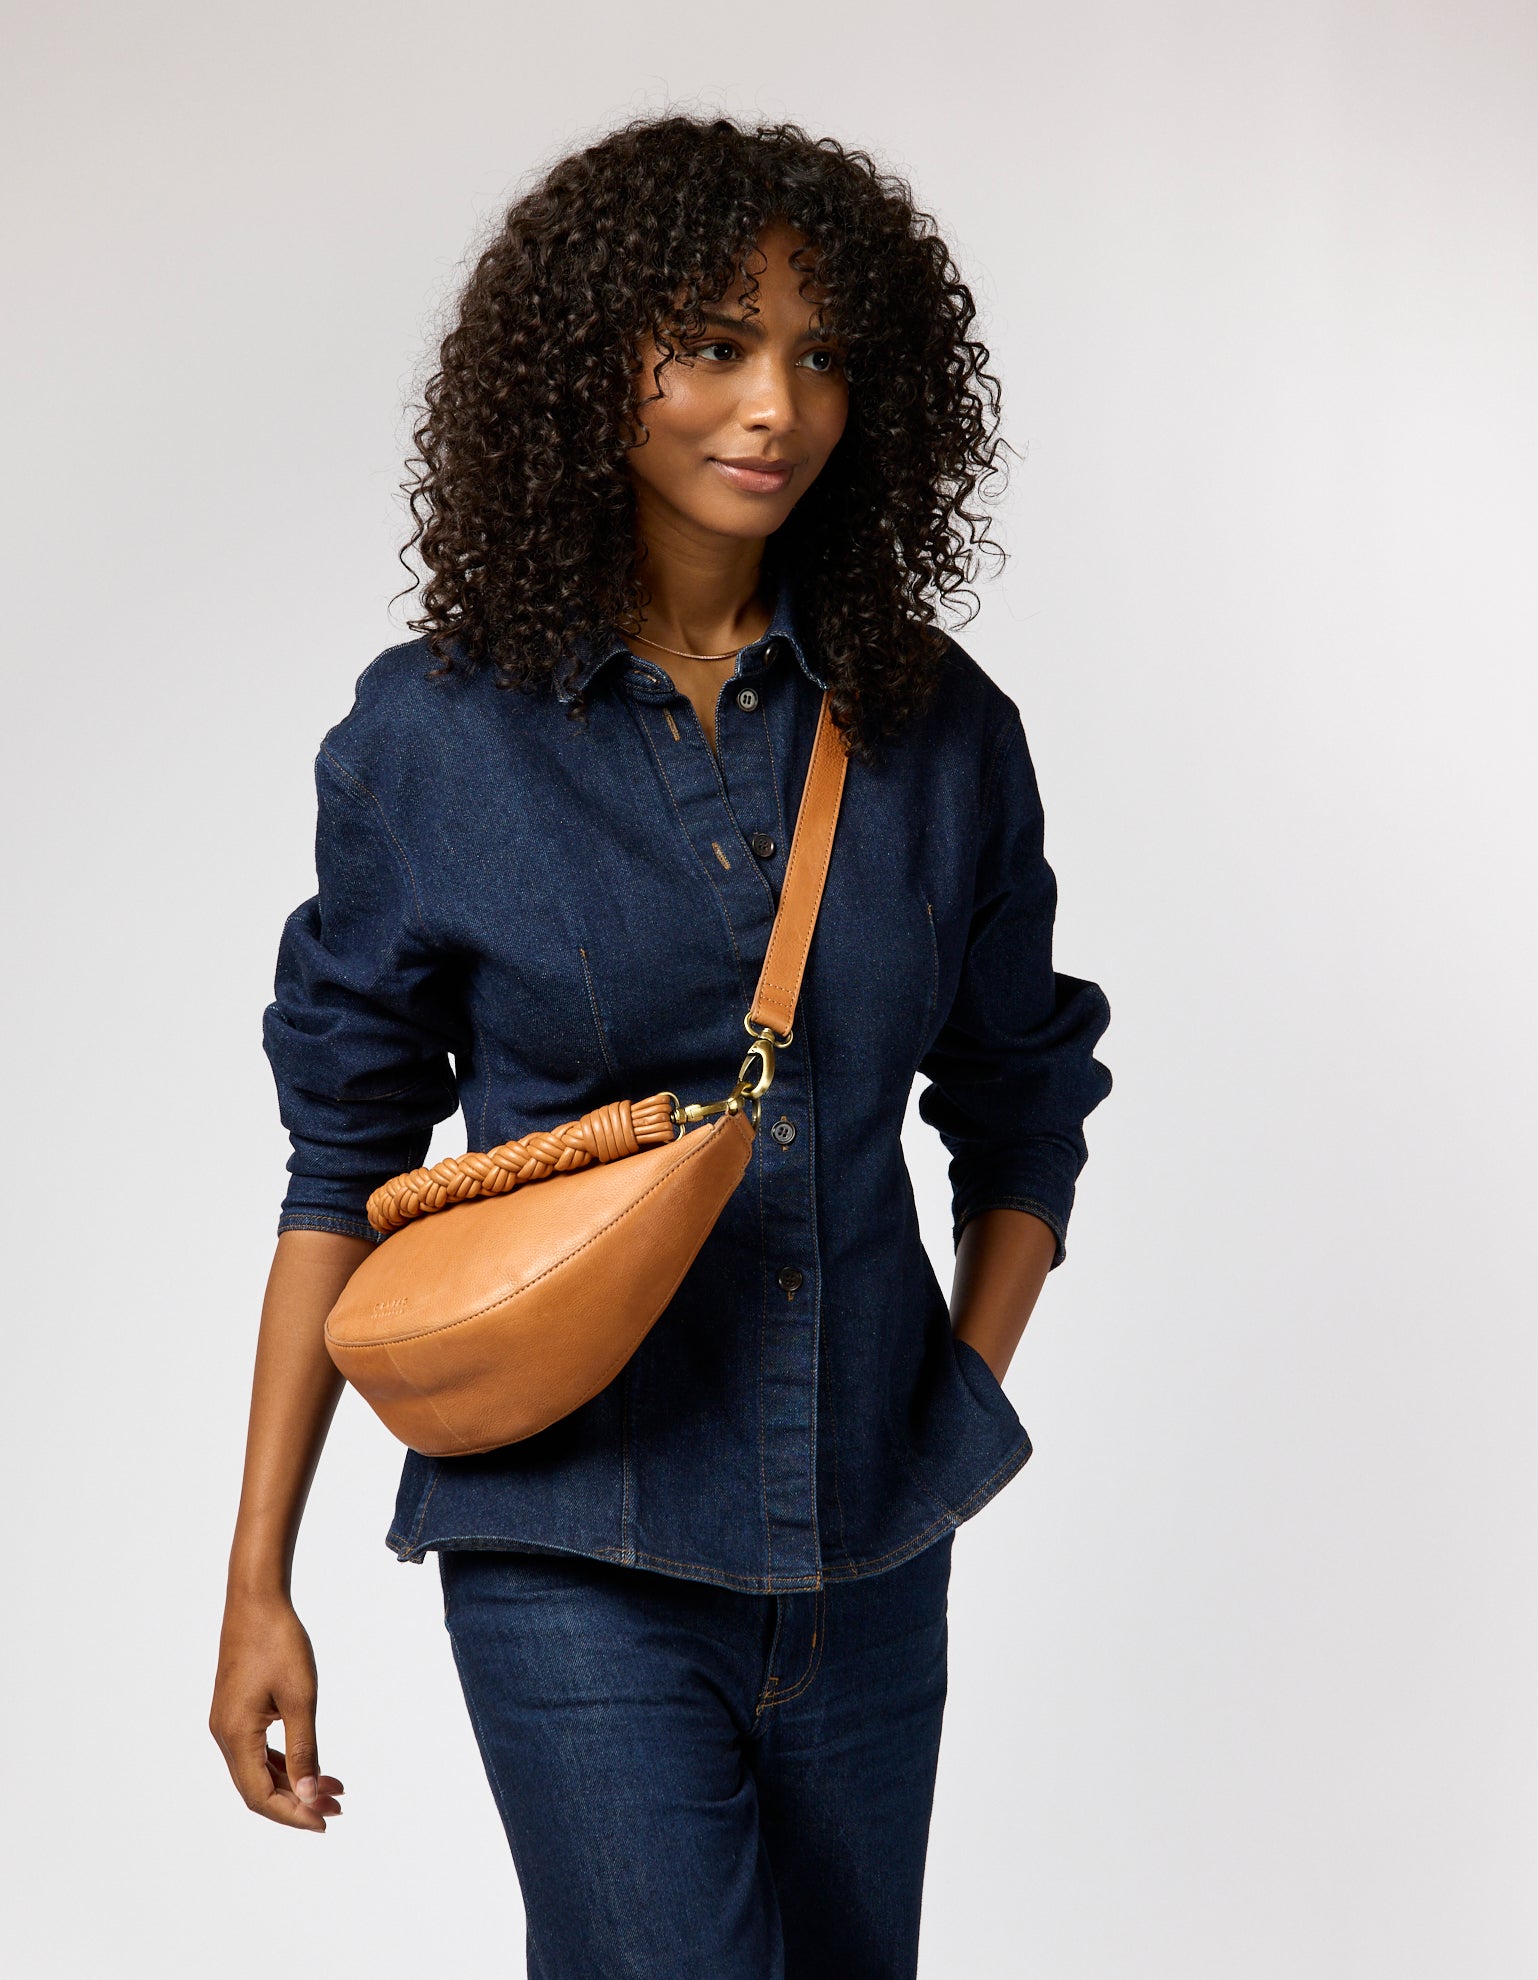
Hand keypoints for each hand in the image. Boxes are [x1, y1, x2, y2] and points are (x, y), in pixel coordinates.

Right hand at [210, 1592, 344, 1831]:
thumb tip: (310, 1795)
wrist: (256, 1600)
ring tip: (334, 1788)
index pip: (261, 1796)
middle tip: (338, 1807)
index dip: (293, 1814)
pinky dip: (284, 1762)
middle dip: (298, 1802)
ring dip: (294, 1782)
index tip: (326, 1822)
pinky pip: (257, 1750)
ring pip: (259, 1770)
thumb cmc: (279, 1643)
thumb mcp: (299, 1698)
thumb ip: (304, 1750)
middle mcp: (225, 1735)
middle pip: (258, 1789)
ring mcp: (228, 1723)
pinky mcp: (236, 1711)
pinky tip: (311, 1764)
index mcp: (236, 1735)